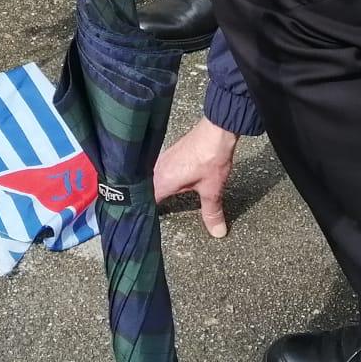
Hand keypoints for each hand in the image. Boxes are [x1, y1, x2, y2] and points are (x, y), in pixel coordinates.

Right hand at [154, 117, 239, 237]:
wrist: (217, 129)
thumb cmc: (211, 156)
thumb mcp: (212, 190)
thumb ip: (212, 213)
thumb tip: (217, 232)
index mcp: (162, 181)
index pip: (145, 203)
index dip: (144, 214)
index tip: (143, 224)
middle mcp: (158, 169)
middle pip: (145, 191)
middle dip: (146, 203)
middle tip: (147, 216)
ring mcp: (163, 159)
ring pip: (152, 179)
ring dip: (154, 190)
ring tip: (156, 203)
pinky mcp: (171, 153)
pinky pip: (160, 170)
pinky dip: (163, 179)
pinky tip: (171, 184)